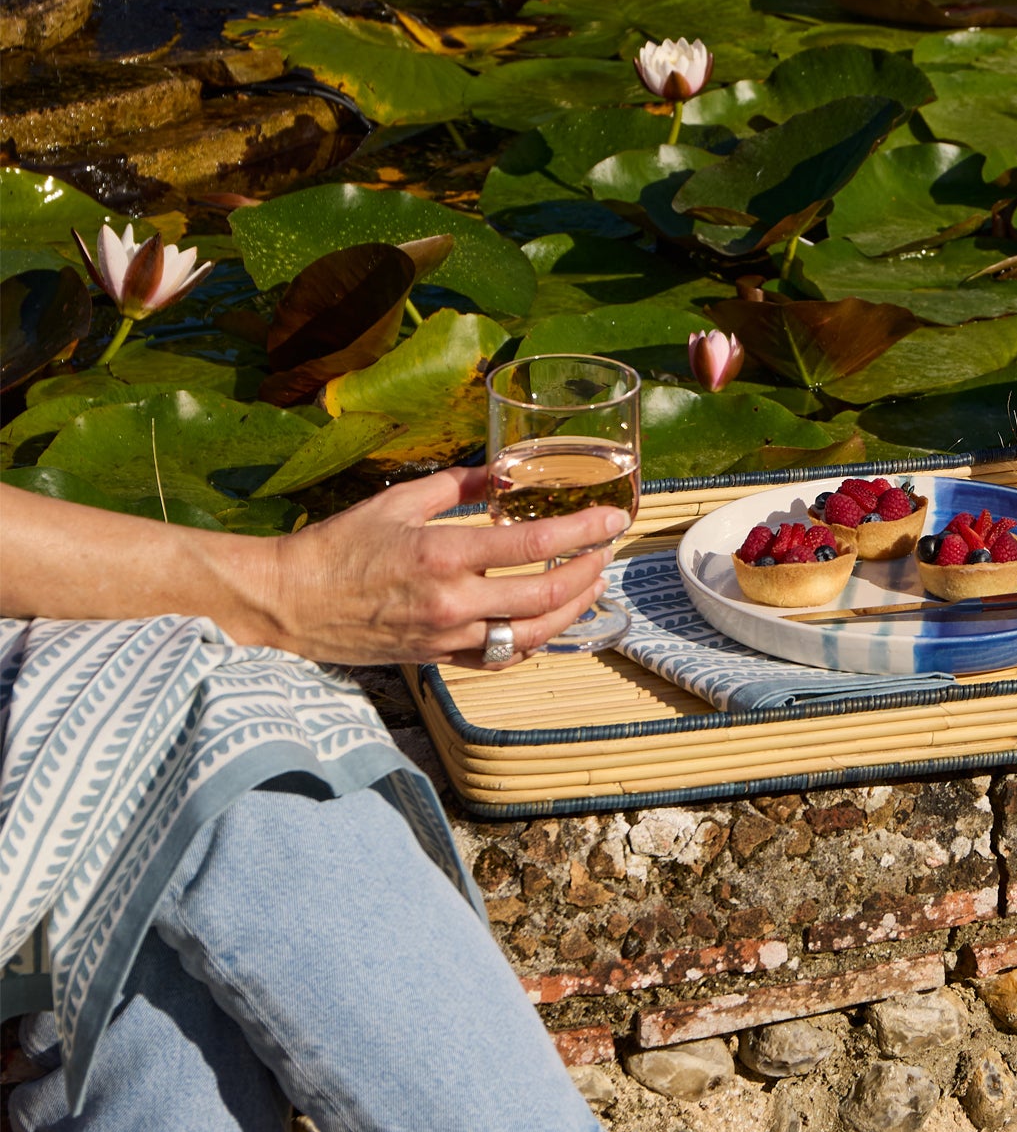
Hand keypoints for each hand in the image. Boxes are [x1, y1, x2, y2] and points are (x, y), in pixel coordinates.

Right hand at [264, 467, 629, 667]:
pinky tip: (548, 621)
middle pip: (543, 596)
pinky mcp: (438, 659)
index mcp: (442, 555)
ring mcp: (446, 637)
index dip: (582, 532)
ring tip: (590, 585)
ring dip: (571, 611)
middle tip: (606, 550)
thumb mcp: (397, 501)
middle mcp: (451, 603)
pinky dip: (533, 641)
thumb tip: (501, 472)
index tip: (612, 519)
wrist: (290, 602)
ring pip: (530, 636)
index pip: (532, 546)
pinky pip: (500, 659)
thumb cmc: (337, 546)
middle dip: (588, 572)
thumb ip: (457, 486)